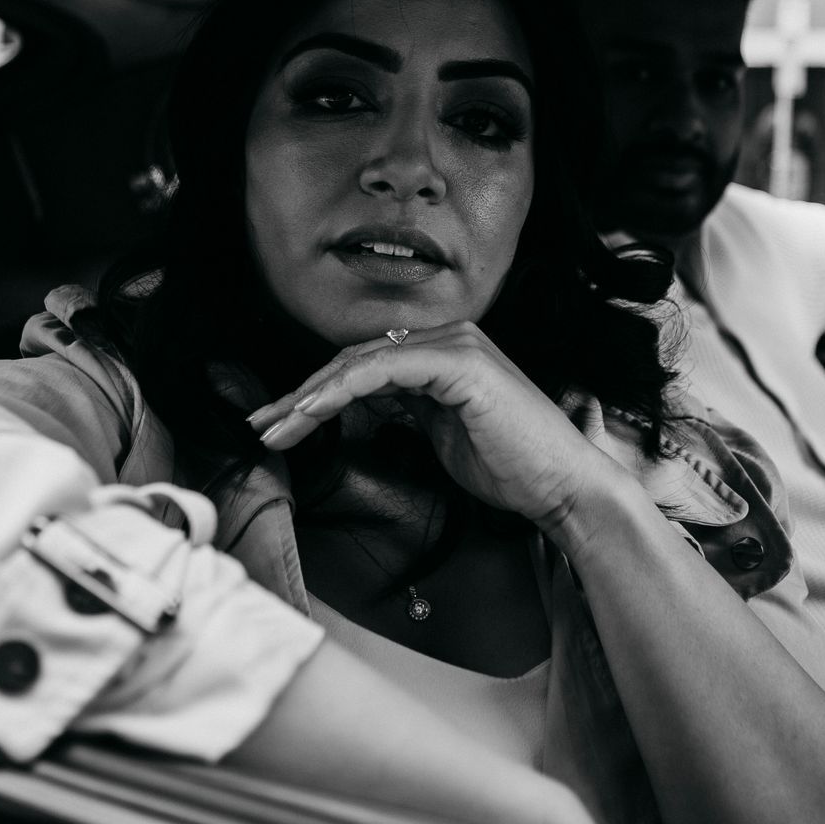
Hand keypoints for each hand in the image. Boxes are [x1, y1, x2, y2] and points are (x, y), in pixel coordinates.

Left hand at [245, 321, 628, 532]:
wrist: (562, 486)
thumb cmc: (510, 468)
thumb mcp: (441, 435)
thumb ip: (405, 412)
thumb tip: (360, 410)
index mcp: (444, 351)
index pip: (364, 365)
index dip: (316, 393)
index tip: (278, 423)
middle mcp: (448, 337)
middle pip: (354, 359)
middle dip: (301, 394)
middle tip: (262, 425)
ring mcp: (455, 345)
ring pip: (361, 362)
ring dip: (310, 396)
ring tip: (276, 427)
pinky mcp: (459, 363)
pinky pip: (384, 369)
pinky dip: (342, 390)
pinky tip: (312, 412)